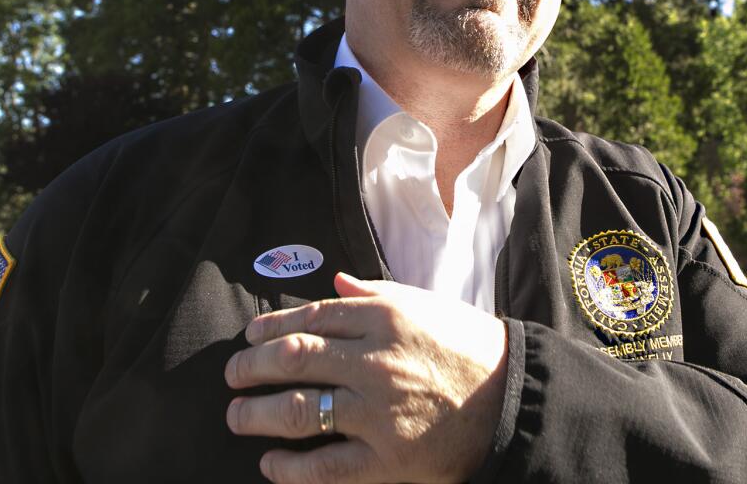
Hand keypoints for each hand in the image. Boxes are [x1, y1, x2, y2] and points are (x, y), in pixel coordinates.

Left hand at [225, 273, 508, 483]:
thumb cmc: (467, 346)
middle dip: (249, 368)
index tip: (249, 338)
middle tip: (232, 376)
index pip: (309, 317)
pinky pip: (324, 467)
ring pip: (297, 411)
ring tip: (236, 417)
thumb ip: (373, 293)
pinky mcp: (387, 459)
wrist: (514, 397)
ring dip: (255, 415)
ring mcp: (379, 412)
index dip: (269, 329)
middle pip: (291, 359)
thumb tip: (331, 282)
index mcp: (384, 317)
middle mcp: (375, 360)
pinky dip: (289, 467)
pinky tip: (270, 463)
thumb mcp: (423, 305)